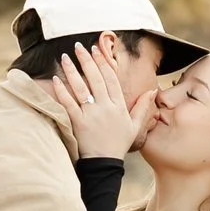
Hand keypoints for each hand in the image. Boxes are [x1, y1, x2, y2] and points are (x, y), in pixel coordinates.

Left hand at [55, 43, 155, 163]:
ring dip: (72, 70)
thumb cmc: (118, 144)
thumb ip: (143, 107)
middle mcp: (105, 107)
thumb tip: (153, 90)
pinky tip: (56, 78)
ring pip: (80, 87)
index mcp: (118, 106)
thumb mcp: (135, 126)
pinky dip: (62, 90)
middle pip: (95, 78)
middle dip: (86, 60)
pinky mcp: (77, 122)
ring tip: (65, 57)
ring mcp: (91, 114)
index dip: (102, 62)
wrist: (104, 164)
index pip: (110, 78)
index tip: (95, 49)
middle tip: (78, 46)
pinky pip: (68, 103)